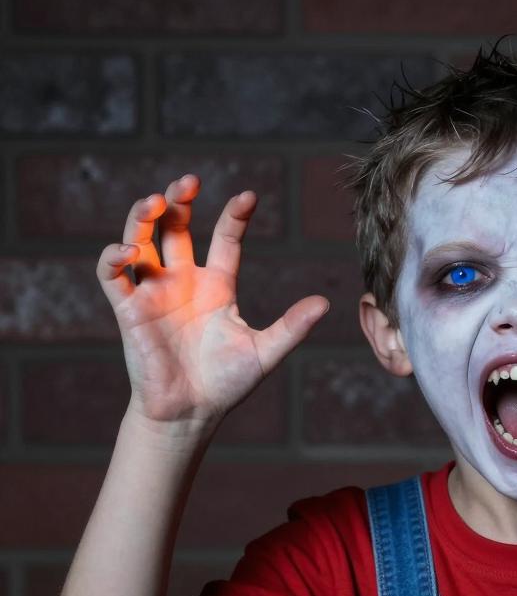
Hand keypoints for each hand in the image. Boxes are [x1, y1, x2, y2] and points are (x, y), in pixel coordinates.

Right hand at [97, 175, 329, 426]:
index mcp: (217, 286)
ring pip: (141, 240)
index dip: (235, 216)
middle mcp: (184, 282)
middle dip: (180, 201)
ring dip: (143, 217)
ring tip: (156, 201)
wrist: (191, 413)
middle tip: (189, 182)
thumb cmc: (226, 384)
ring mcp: (154, 292)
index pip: (225, 239)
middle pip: (176, 228)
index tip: (249, 197)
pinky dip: (114, 257)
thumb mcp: (265, 351)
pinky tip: (130, 250)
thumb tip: (325, 302)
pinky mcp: (128, 310)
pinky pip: (112, 276)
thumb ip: (292, 327)